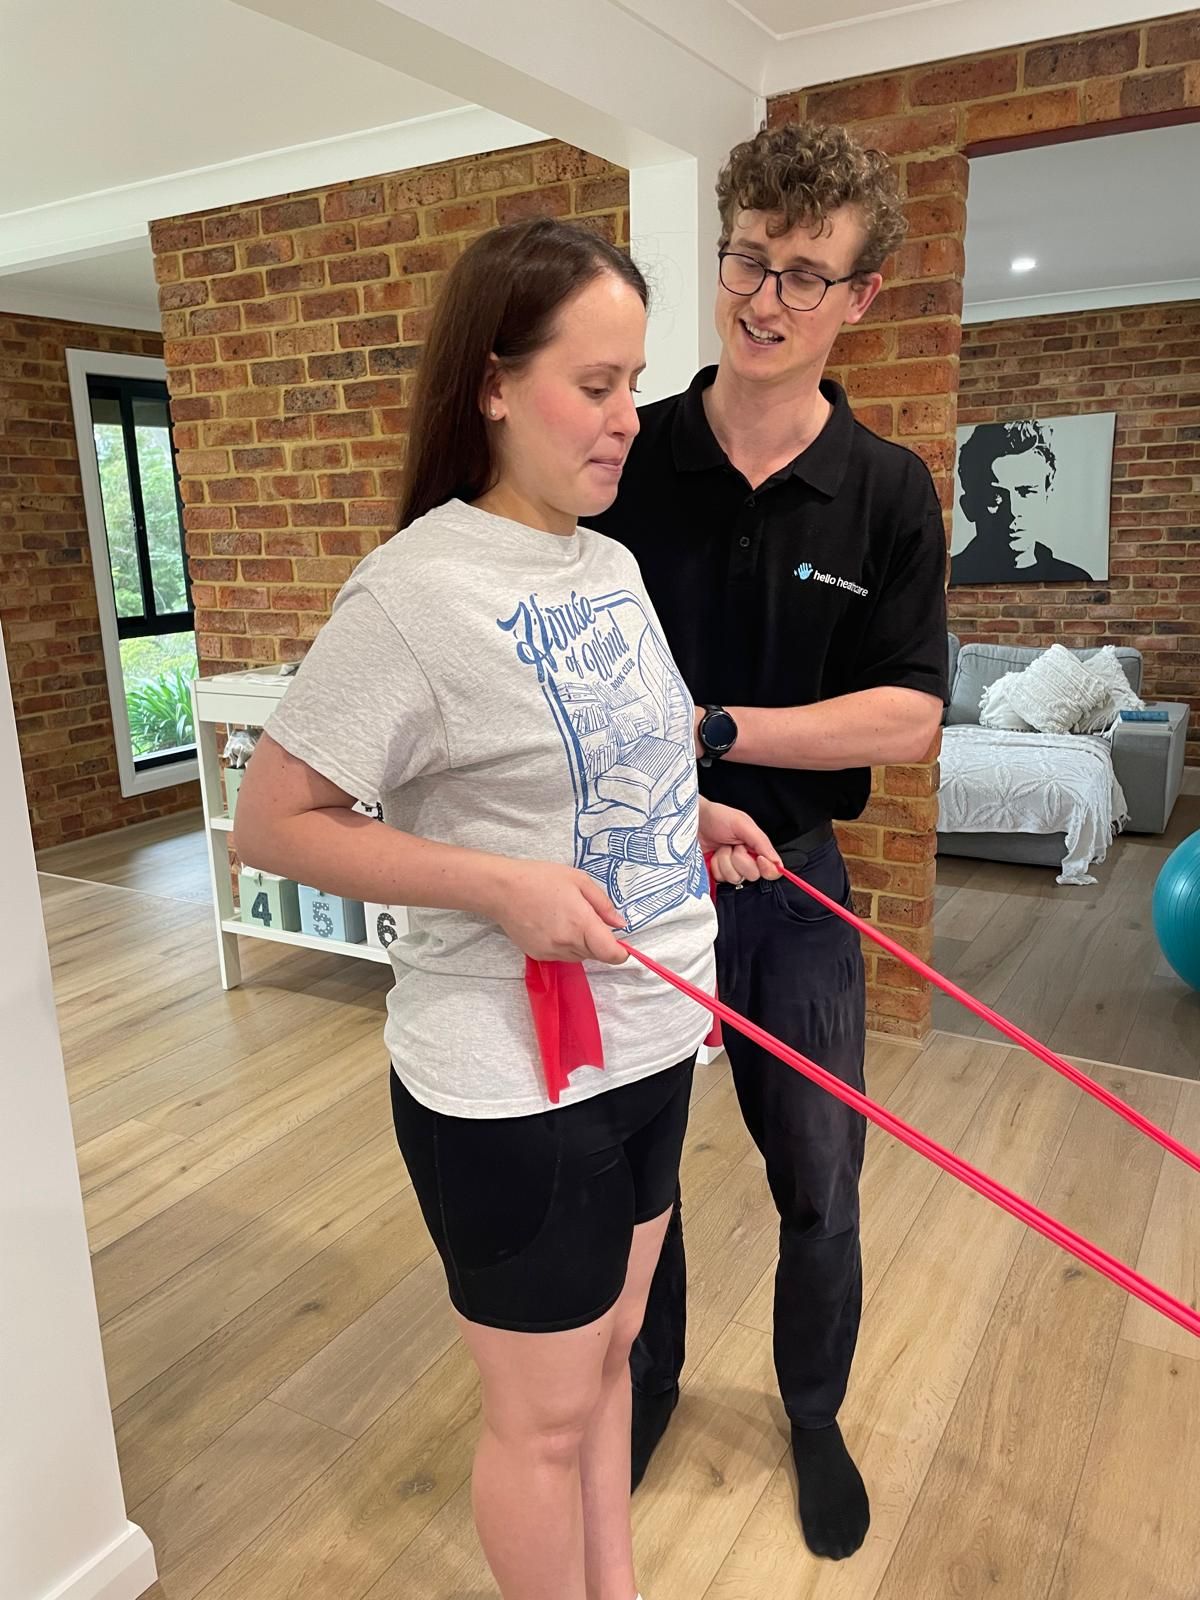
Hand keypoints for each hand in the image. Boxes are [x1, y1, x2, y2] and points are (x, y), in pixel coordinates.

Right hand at [483, 859, 628, 964]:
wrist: (502, 889)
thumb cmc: (540, 878)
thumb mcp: (579, 880)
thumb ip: (603, 905)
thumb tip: (619, 923)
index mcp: (581, 923)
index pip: (610, 954)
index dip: (620, 952)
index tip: (620, 944)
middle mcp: (567, 942)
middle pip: (595, 955)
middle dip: (597, 941)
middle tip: (585, 916)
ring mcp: (551, 951)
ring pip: (578, 956)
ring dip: (581, 944)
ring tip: (566, 919)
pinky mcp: (538, 955)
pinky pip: (561, 956)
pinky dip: (563, 946)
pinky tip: (552, 926)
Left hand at [698, 799, 781, 885]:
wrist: (692, 821)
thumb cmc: (717, 817)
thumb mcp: (742, 823)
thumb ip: (761, 841)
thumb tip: (777, 862)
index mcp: (756, 849)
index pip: (771, 870)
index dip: (767, 868)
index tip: (758, 858)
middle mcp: (746, 862)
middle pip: (753, 875)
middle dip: (740, 859)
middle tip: (732, 845)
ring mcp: (730, 869)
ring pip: (735, 878)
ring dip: (725, 861)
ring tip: (719, 847)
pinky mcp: (716, 874)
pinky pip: (720, 879)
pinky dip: (715, 866)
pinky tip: (712, 856)